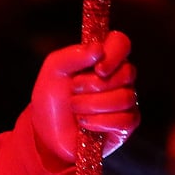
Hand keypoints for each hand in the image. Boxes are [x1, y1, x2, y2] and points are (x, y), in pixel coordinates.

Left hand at [29, 31, 137, 163]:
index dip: (114, 53)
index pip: (121, 43)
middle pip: (127, 72)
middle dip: (95, 84)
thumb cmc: (52, 97)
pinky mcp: (126, 125)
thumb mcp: (54, 70)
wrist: (46, 132)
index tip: (98, 68)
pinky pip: (125, 120)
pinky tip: (85, 123)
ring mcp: (126, 100)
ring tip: (75, 109)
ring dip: (92, 104)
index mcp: (104, 58)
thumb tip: (99, 50)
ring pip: (125, 97)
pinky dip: (100, 122)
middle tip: (74, 90)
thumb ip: (73, 55)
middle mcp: (119, 77)